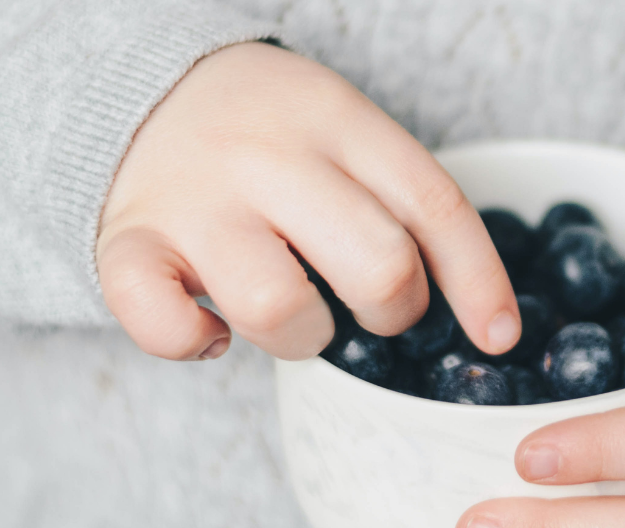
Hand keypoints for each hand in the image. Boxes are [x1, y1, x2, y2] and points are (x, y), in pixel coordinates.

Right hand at [97, 42, 519, 360]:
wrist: (141, 88)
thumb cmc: (272, 134)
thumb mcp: (345, 131)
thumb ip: (400, 200)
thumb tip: (484, 318)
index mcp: (337, 120)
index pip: (434, 206)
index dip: (478, 282)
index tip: (497, 335)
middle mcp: (268, 156)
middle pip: (377, 267)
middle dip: (394, 312)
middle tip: (373, 307)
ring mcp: (194, 200)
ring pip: (280, 308)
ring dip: (305, 340)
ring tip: (296, 319)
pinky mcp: (127, 242)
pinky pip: (164, 324)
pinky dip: (193, 343)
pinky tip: (213, 330)